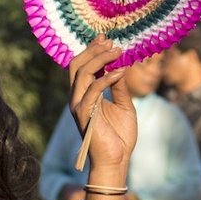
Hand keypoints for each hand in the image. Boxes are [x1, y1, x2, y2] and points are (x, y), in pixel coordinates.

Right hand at [68, 35, 136, 175]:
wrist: (117, 160)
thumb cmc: (119, 136)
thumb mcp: (124, 105)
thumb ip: (119, 87)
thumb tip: (120, 67)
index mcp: (85, 95)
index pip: (82, 67)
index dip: (92, 51)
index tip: (107, 39)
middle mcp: (78, 98)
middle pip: (76, 65)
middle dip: (92, 50)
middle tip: (110, 41)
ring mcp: (79, 105)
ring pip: (81, 73)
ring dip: (100, 59)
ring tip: (117, 52)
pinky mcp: (84, 114)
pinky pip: (92, 89)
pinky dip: (107, 78)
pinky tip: (120, 72)